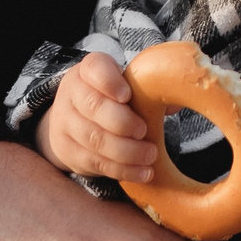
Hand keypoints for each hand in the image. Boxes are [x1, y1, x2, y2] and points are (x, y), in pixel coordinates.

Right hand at [36, 53, 159, 182]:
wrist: (71, 121)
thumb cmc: (109, 98)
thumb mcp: (123, 84)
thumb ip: (149, 89)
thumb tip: (175, 103)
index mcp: (88, 71)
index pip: (94, 68)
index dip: (110, 82)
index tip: (127, 95)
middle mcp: (72, 94)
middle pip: (94, 107)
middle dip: (123, 122)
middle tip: (144, 131)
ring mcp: (66, 124)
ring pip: (95, 139)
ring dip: (127, 151)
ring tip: (150, 155)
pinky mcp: (69, 152)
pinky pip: (96, 163)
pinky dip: (123, 170)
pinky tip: (144, 172)